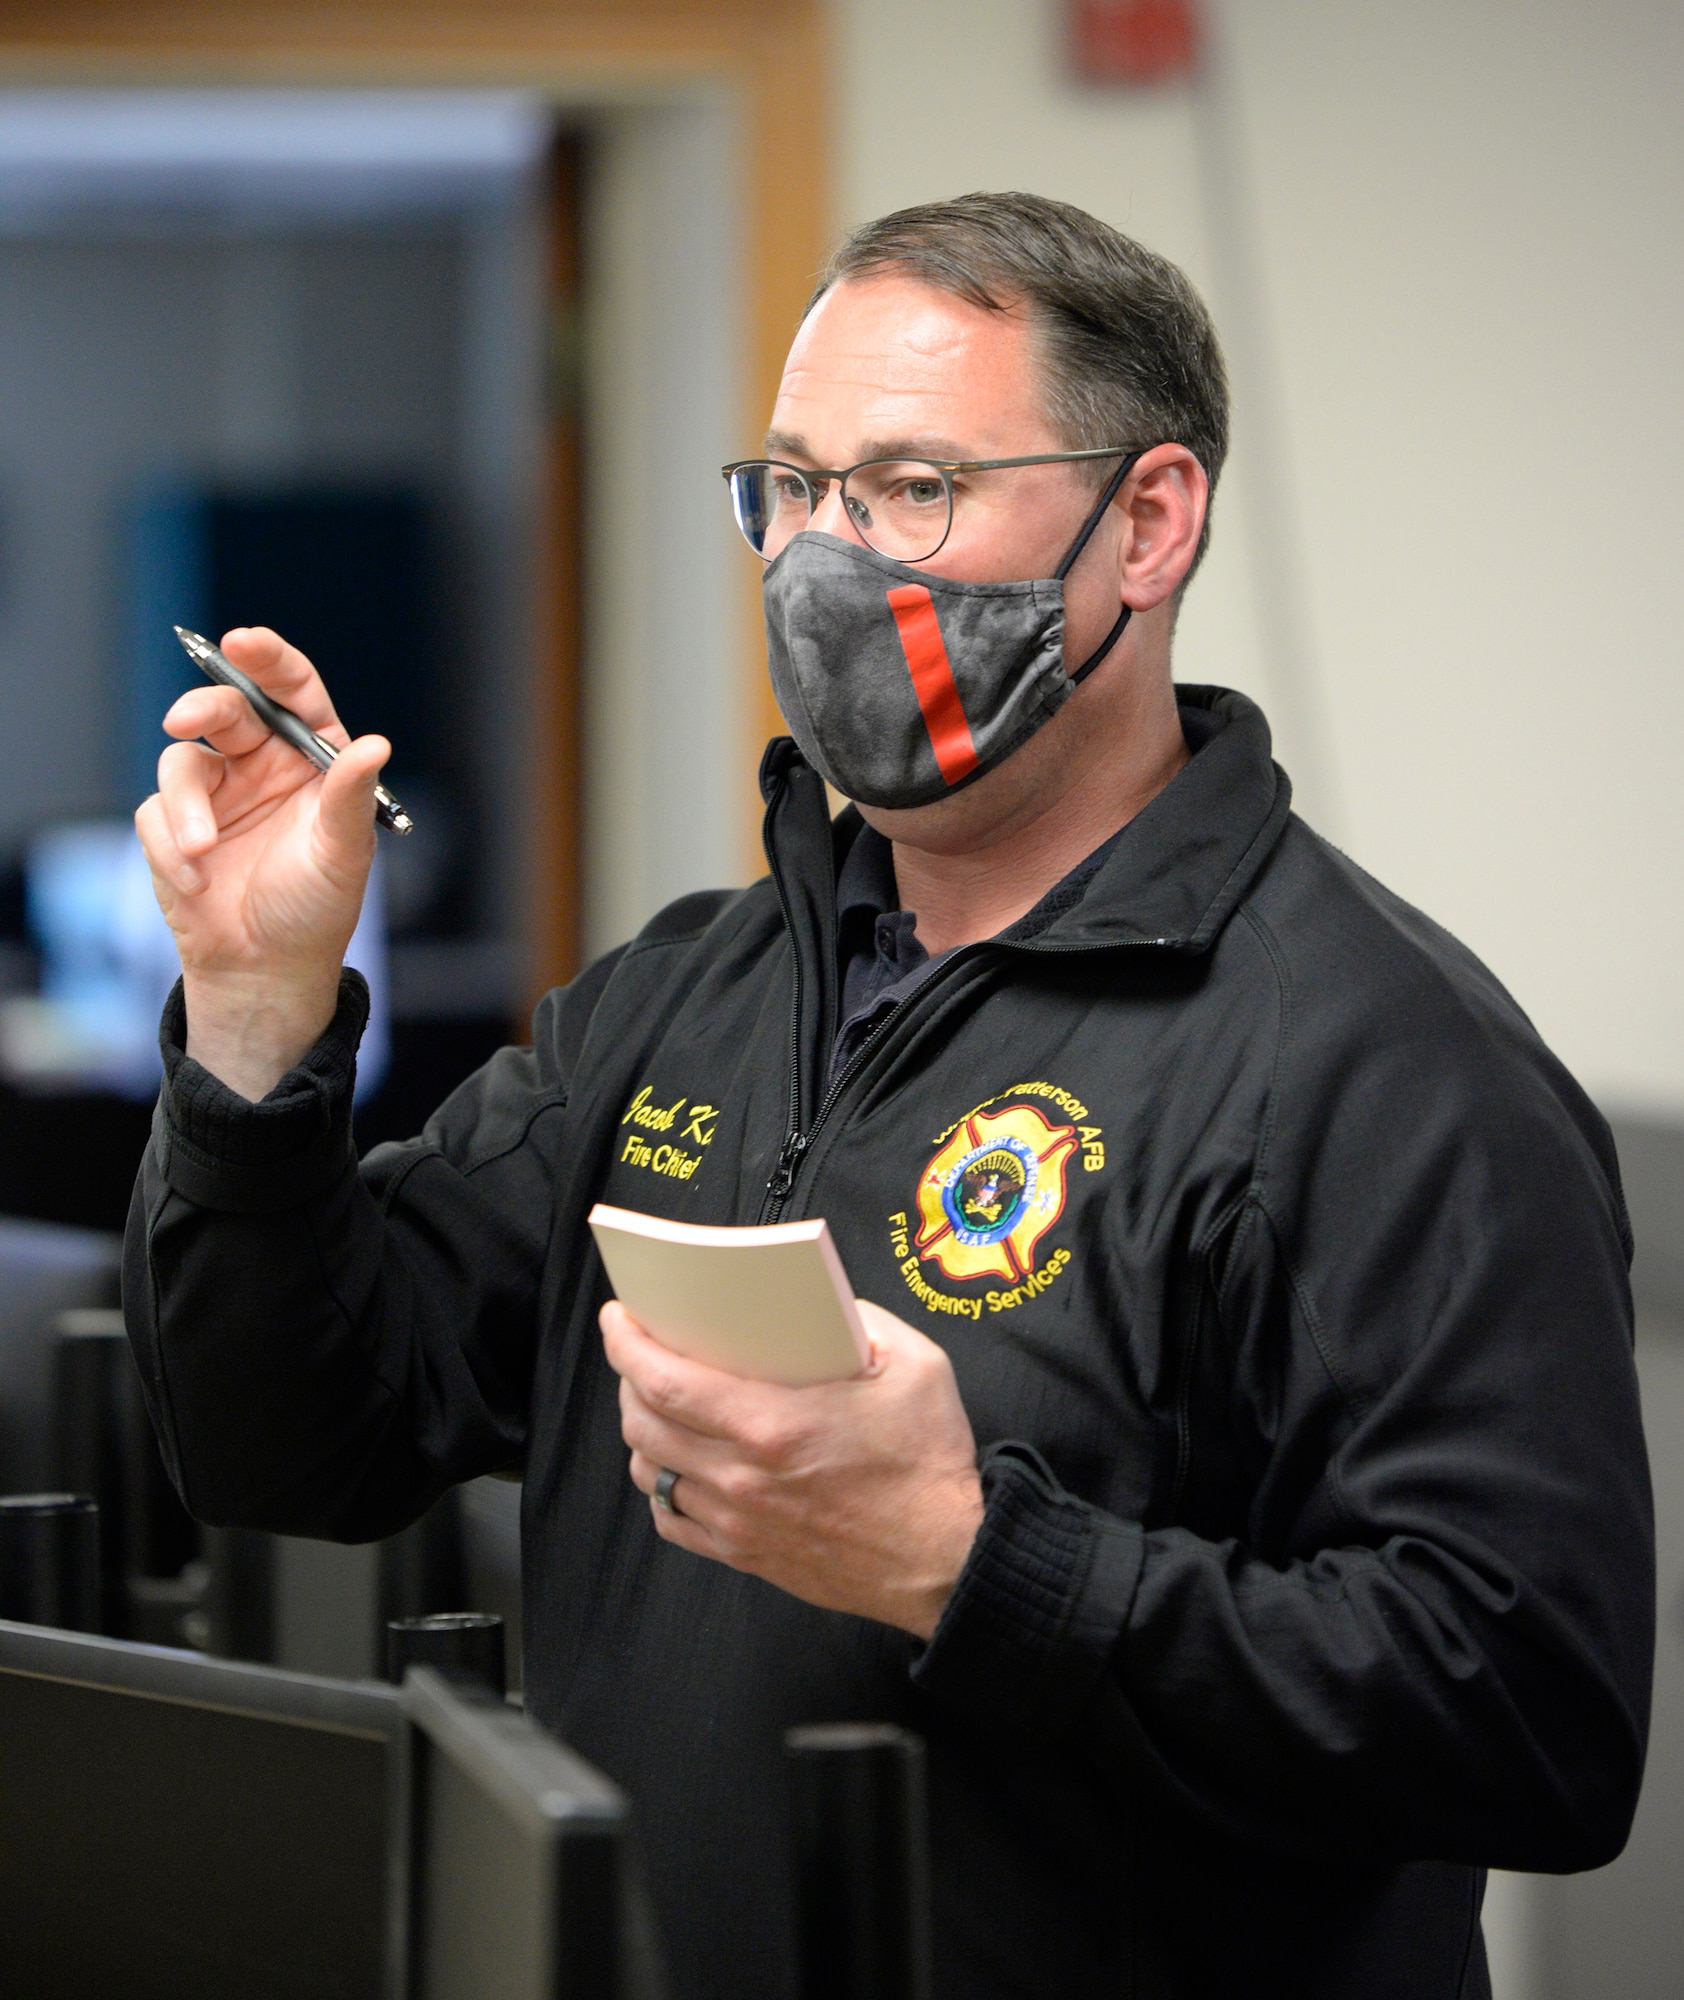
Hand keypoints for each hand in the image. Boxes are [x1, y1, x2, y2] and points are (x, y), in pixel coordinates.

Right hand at [133, 627, 389, 1099]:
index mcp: (310, 757)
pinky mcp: (174, 825)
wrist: (268, 969)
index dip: (268, 659)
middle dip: (202, 706)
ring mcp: (217, 792)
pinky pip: (155, 812)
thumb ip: (350, 795)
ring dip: (185, 803)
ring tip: (199, 849)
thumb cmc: (316, 908)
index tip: (243, 642)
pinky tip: (196, 879)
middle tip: (186, 720)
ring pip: (182, 760)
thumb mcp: (342, 852)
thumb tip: (375, 744)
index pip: (291, 690)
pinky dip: (170, 844)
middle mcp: (262, 764)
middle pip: (224, 708)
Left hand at [602, 1298, 984, 1639]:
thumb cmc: (929, 1463)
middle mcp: (742, 1474)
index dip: (627, 1343)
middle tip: (642, 1352)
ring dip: (643, 1431)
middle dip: (628, 1378)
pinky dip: (663, 1486)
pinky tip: (681, 1466)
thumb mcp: (915, 1364)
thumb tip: (817, 1304)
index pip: (664, 1379)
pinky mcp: (745, 1553)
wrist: (946, 1558)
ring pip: (650, 1470)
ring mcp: (738, 1519)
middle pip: (642, 1423)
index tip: (619, 1318)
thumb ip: (861, 1321)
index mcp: (773, 1422)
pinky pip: (673, 1520)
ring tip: (660, 1404)